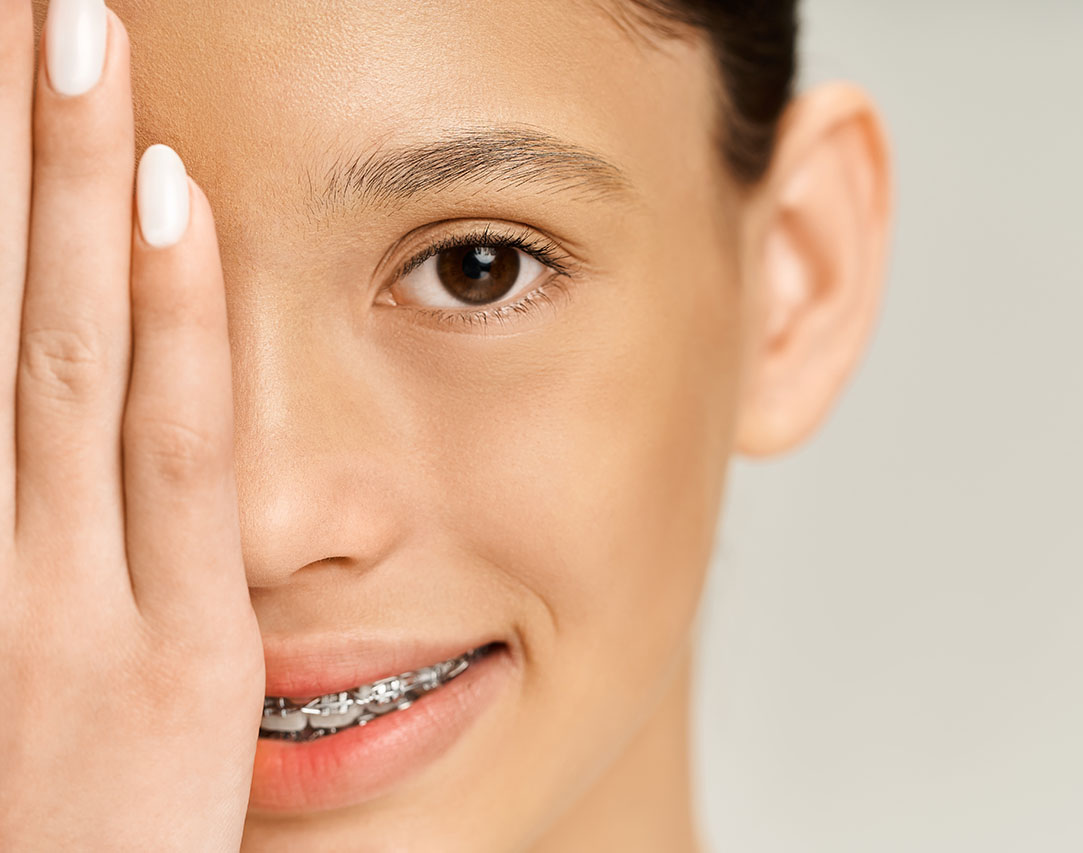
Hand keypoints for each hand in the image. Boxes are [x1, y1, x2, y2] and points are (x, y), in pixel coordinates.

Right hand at [0, 1, 263, 848]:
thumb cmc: (19, 820)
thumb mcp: (0, 652)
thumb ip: (16, 516)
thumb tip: (16, 381)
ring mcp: (56, 603)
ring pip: (55, 351)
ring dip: (55, 178)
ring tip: (71, 28)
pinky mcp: (170, 656)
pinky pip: (168, 457)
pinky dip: (166, 322)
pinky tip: (167, 194)